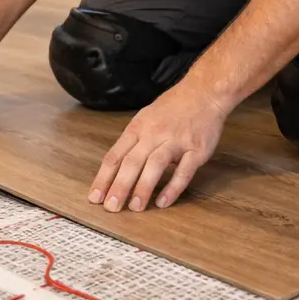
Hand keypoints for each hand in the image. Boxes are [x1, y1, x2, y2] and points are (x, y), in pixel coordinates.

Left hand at [88, 82, 229, 212]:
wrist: (203, 92)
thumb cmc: (172, 107)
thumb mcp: (145, 118)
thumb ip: (132, 142)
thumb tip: (115, 168)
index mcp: (138, 128)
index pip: (115, 155)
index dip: (103, 178)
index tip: (95, 197)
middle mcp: (154, 134)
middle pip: (132, 162)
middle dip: (119, 186)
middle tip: (111, 207)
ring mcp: (176, 141)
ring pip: (155, 165)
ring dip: (143, 187)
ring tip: (135, 207)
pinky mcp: (196, 149)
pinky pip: (184, 171)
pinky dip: (173, 187)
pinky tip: (163, 202)